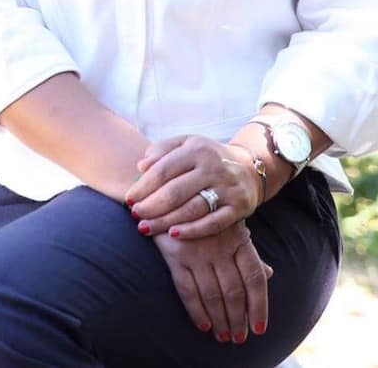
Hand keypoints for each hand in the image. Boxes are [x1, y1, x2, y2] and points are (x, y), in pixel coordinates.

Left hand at [124, 135, 262, 239]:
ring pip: (192, 209)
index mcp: (196, 149)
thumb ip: (162, 150)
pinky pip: (213, 223)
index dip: (143, 186)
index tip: (128, 199)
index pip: (163, 170)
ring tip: (146, 227)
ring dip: (166, 221)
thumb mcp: (186, 144)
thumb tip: (141, 166)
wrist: (249, 168)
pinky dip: (193, 230)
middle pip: (175, 191)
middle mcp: (213, 167)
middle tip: (135, 215)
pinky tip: (174, 234)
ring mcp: (227, 188)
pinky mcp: (239, 207)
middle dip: (151, 206)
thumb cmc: (206, 157)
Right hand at [152, 224, 271, 342]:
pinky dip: (197, 311)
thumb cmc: (206, 212)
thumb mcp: (232, 226)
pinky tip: (203, 325)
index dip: (259, 306)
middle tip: (239, 338)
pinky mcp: (175, 255)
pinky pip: (187, 290)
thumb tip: (269, 273)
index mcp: (240, 239)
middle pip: (234, 291)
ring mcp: (197, 251)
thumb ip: (248, 252)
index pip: (255, 278)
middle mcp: (220, 246)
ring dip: (220, 320)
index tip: (259, 329)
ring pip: (212, 295)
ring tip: (223, 337)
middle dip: (238, 319)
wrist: (171, 190)